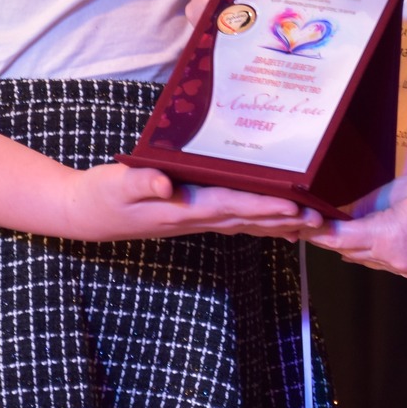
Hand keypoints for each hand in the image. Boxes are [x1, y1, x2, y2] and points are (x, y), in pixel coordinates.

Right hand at [61, 162, 322, 241]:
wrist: (85, 215)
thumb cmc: (101, 195)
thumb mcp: (116, 185)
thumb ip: (140, 182)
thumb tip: (164, 183)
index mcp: (181, 209)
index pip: (231, 207)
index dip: (263, 207)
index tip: (294, 207)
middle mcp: (194, 218)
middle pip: (248, 220)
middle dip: (285, 220)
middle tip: (321, 219)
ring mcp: (195, 221)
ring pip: (246, 224)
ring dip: (278, 225)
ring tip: (312, 224)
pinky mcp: (192, 217)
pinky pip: (234, 223)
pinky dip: (260, 224)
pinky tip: (279, 224)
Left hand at [308, 166, 406, 276]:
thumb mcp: (402, 187)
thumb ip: (370, 203)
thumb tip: (348, 214)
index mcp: (388, 236)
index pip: (339, 239)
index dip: (318, 232)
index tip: (302, 223)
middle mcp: (394, 259)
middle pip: (349, 252)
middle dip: (331, 238)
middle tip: (312, 221)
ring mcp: (406, 268)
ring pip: (365, 259)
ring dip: (351, 245)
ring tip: (335, 226)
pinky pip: (383, 262)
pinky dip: (371, 250)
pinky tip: (367, 234)